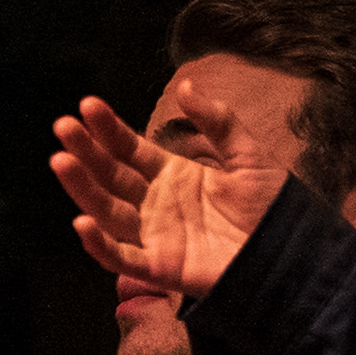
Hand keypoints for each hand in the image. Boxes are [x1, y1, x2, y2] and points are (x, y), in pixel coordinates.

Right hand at [48, 91, 289, 298]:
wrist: (294, 256)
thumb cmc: (273, 211)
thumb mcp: (249, 156)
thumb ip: (219, 123)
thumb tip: (186, 87)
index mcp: (173, 176)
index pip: (129, 149)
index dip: (108, 128)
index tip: (88, 105)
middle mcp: (156, 204)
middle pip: (111, 176)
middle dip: (85, 151)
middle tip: (63, 125)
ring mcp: (155, 236)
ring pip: (106, 211)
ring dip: (82, 187)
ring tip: (61, 160)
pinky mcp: (160, 267)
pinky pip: (121, 257)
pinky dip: (99, 245)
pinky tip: (82, 222)